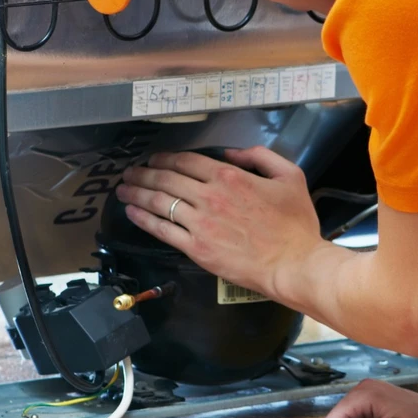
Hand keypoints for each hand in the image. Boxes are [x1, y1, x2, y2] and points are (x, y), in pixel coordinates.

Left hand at [115, 147, 324, 296]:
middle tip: (130, 172)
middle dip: (144, 173)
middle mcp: (209, 196)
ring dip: (136, 193)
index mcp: (230, 177)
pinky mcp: (196, 248)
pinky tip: (132, 213)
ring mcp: (200, 223)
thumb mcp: (289, 176)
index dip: (166, 158)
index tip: (155, 159)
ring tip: (123, 189)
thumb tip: (232, 153)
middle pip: (166, 179)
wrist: (293, 264)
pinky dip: (143, 219)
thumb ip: (261, 157)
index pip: (187, 161)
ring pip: (159, 202)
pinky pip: (162, 230)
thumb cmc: (295, 224)